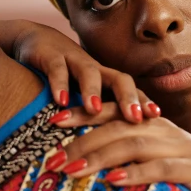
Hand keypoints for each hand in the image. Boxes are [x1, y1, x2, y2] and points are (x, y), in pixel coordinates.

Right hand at [11, 21, 159, 122]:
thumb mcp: (78, 94)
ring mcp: (72, 60)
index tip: (157, 117)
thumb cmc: (62, 75)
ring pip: (89, 72)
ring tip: (95, 110)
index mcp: (104, 80)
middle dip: (128, 97)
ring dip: (92, 91)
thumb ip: (93, 116)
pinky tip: (60, 101)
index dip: (143, 102)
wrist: (33, 39)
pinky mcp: (49, 55)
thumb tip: (109, 151)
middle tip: (135, 118)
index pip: (130, 91)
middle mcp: (94, 69)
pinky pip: (57, 68)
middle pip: (119, 79)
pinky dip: (59, 83)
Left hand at [48, 103, 190, 190]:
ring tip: (73, 170)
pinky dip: (136, 174)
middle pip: (117, 126)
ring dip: (100, 156)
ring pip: (133, 144)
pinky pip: (162, 168)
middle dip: (82, 139)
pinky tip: (113, 182)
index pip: (113, 110)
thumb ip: (130, 156)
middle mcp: (164, 129)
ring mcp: (181, 148)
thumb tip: (87, 163)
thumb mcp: (158, 163)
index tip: (50, 121)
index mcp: (153, 124)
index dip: (82, 112)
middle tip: (53, 158)